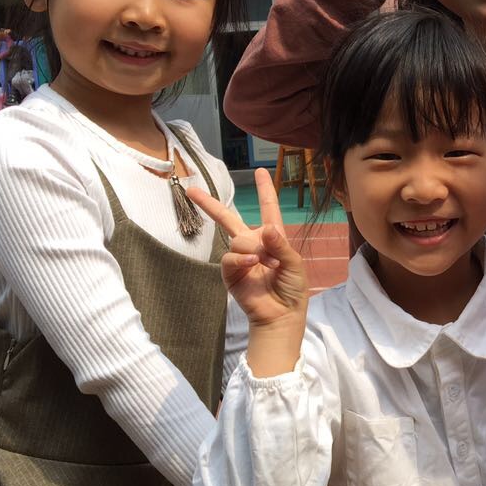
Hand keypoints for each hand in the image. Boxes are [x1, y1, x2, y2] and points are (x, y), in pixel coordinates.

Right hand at [187, 168, 306, 331]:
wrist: (282, 314)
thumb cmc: (292, 288)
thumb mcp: (294, 264)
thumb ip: (281, 245)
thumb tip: (265, 229)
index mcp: (273, 238)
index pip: (268, 209)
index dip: (265, 190)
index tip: (260, 171)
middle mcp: (253, 244)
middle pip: (228, 218)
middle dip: (210, 204)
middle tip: (191, 190)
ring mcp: (240, 258)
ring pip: (236, 239)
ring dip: (253, 249)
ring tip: (267, 264)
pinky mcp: (230, 273)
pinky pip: (230, 257)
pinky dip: (241, 259)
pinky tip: (252, 264)